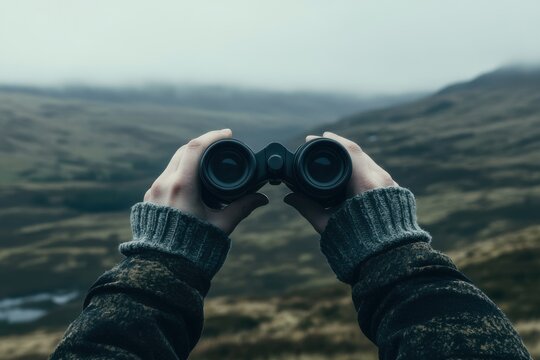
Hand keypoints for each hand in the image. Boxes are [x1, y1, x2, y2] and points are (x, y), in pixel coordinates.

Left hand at [144, 129, 268, 234]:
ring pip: (173, 163)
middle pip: (183, 150)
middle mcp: (164, 183)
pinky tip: (193, 180)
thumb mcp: (221, 224)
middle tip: (220, 145)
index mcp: (182, 186)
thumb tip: (262, 198)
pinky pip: (166, 176)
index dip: (213, 136)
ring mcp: (154, 190)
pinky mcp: (149, 198)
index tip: (227, 134)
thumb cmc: (194, 246)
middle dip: (203, 144)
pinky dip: (181, 172)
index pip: (195, 147)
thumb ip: (242, 207)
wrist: (164, 266)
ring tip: (208, 163)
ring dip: (191, 159)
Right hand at [284, 131, 396, 232]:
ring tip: (332, 156)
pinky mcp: (394, 191)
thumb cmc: (356, 243)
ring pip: (368, 162)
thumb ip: (307, 207)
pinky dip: (360, 168)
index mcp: (365, 184)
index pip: (348, 151)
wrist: (389, 257)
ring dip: (350, 157)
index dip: (330, 141)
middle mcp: (381, 179)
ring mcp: (390, 184)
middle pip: (358, 153)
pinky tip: (349, 172)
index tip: (313, 138)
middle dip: (338, 146)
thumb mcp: (327, 224)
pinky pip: (375, 172)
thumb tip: (288, 197)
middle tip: (320, 143)